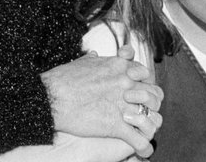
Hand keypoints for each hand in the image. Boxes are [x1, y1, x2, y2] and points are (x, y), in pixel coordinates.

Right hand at [41, 50, 163, 157]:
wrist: (51, 98)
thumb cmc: (62, 80)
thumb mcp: (81, 63)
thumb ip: (93, 60)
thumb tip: (95, 56)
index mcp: (118, 67)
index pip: (145, 73)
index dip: (144, 83)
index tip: (140, 90)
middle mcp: (125, 84)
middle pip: (154, 94)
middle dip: (152, 104)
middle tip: (145, 111)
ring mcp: (123, 105)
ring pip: (152, 116)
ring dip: (150, 125)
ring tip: (145, 131)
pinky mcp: (116, 125)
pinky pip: (139, 139)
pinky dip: (143, 147)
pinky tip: (142, 151)